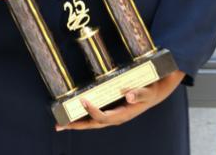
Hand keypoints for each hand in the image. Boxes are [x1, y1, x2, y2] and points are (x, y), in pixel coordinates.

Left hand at [57, 70, 184, 130]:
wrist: (155, 92)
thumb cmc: (150, 90)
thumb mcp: (148, 91)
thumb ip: (140, 93)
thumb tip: (129, 95)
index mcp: (123, 115)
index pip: (104, 117)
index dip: (93, 111)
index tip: (83, 100)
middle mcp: (116, 117)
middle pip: (93, 124)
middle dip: (76, 125)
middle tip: (60, 125)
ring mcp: (112, 115)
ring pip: (92, 122)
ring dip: (76, 124)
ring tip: (61, 124)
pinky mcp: (110, 111)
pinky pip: (94, 116)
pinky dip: (82, 117)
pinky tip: (71, 115)